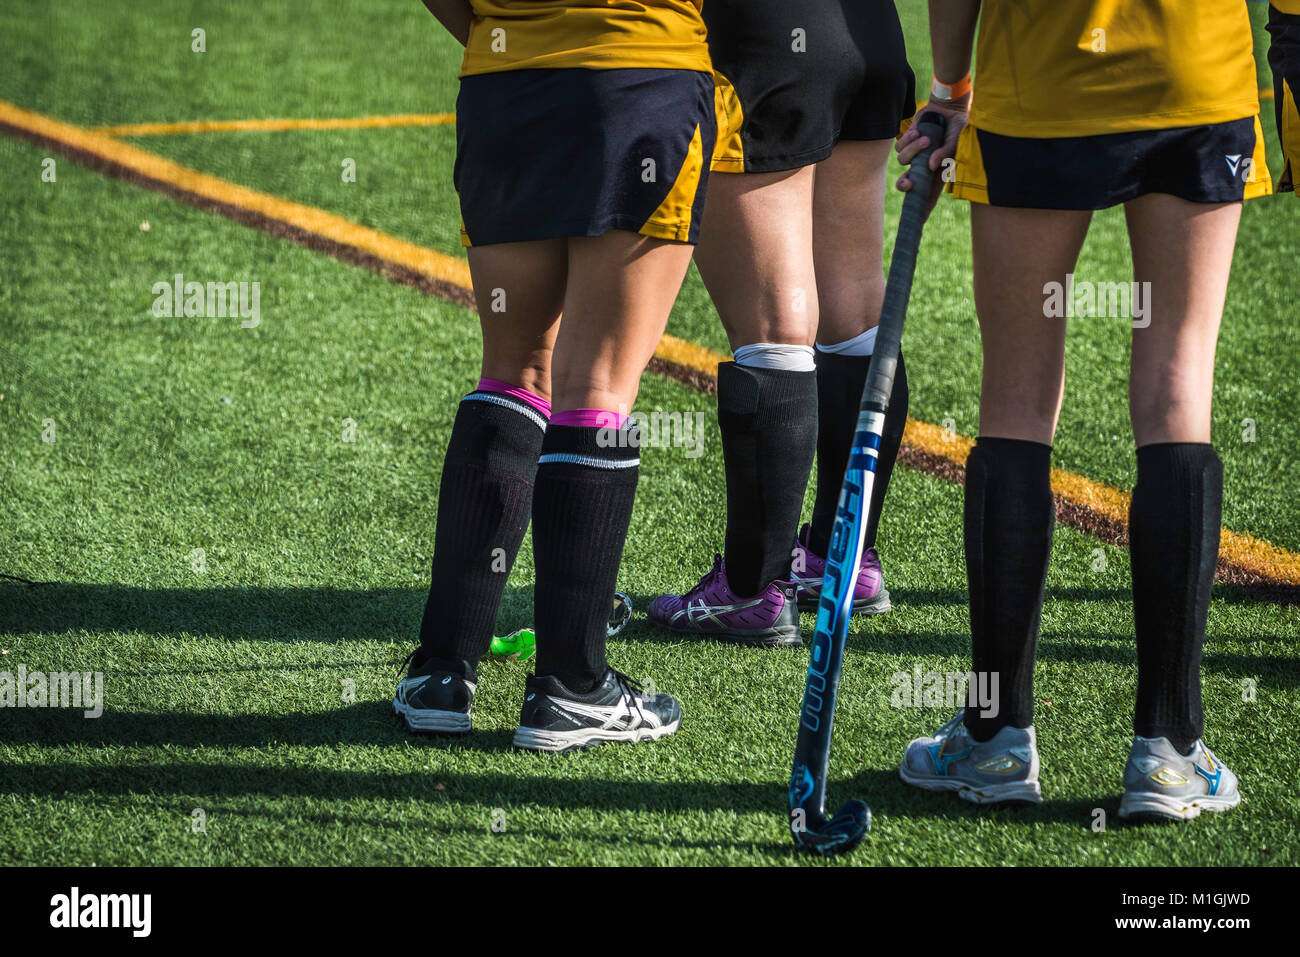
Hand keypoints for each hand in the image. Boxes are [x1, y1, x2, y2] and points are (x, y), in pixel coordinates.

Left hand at [895, 96, 969, 212]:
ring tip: (927, 139)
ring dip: (913, 150)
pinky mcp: (907, 143)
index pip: (928, 197)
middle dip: (904, 185)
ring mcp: (914, 156)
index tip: (916, 222)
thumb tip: (930, 166)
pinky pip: (899, 147)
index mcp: (937, 175)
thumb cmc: (957, 128)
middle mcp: (923, 168)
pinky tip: (919, 131)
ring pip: (902, 162)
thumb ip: (945, 154)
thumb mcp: (956, 142)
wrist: (948, 109)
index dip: (922, 210)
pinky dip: (908, 139)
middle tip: (908, 182)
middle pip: (906, 185)